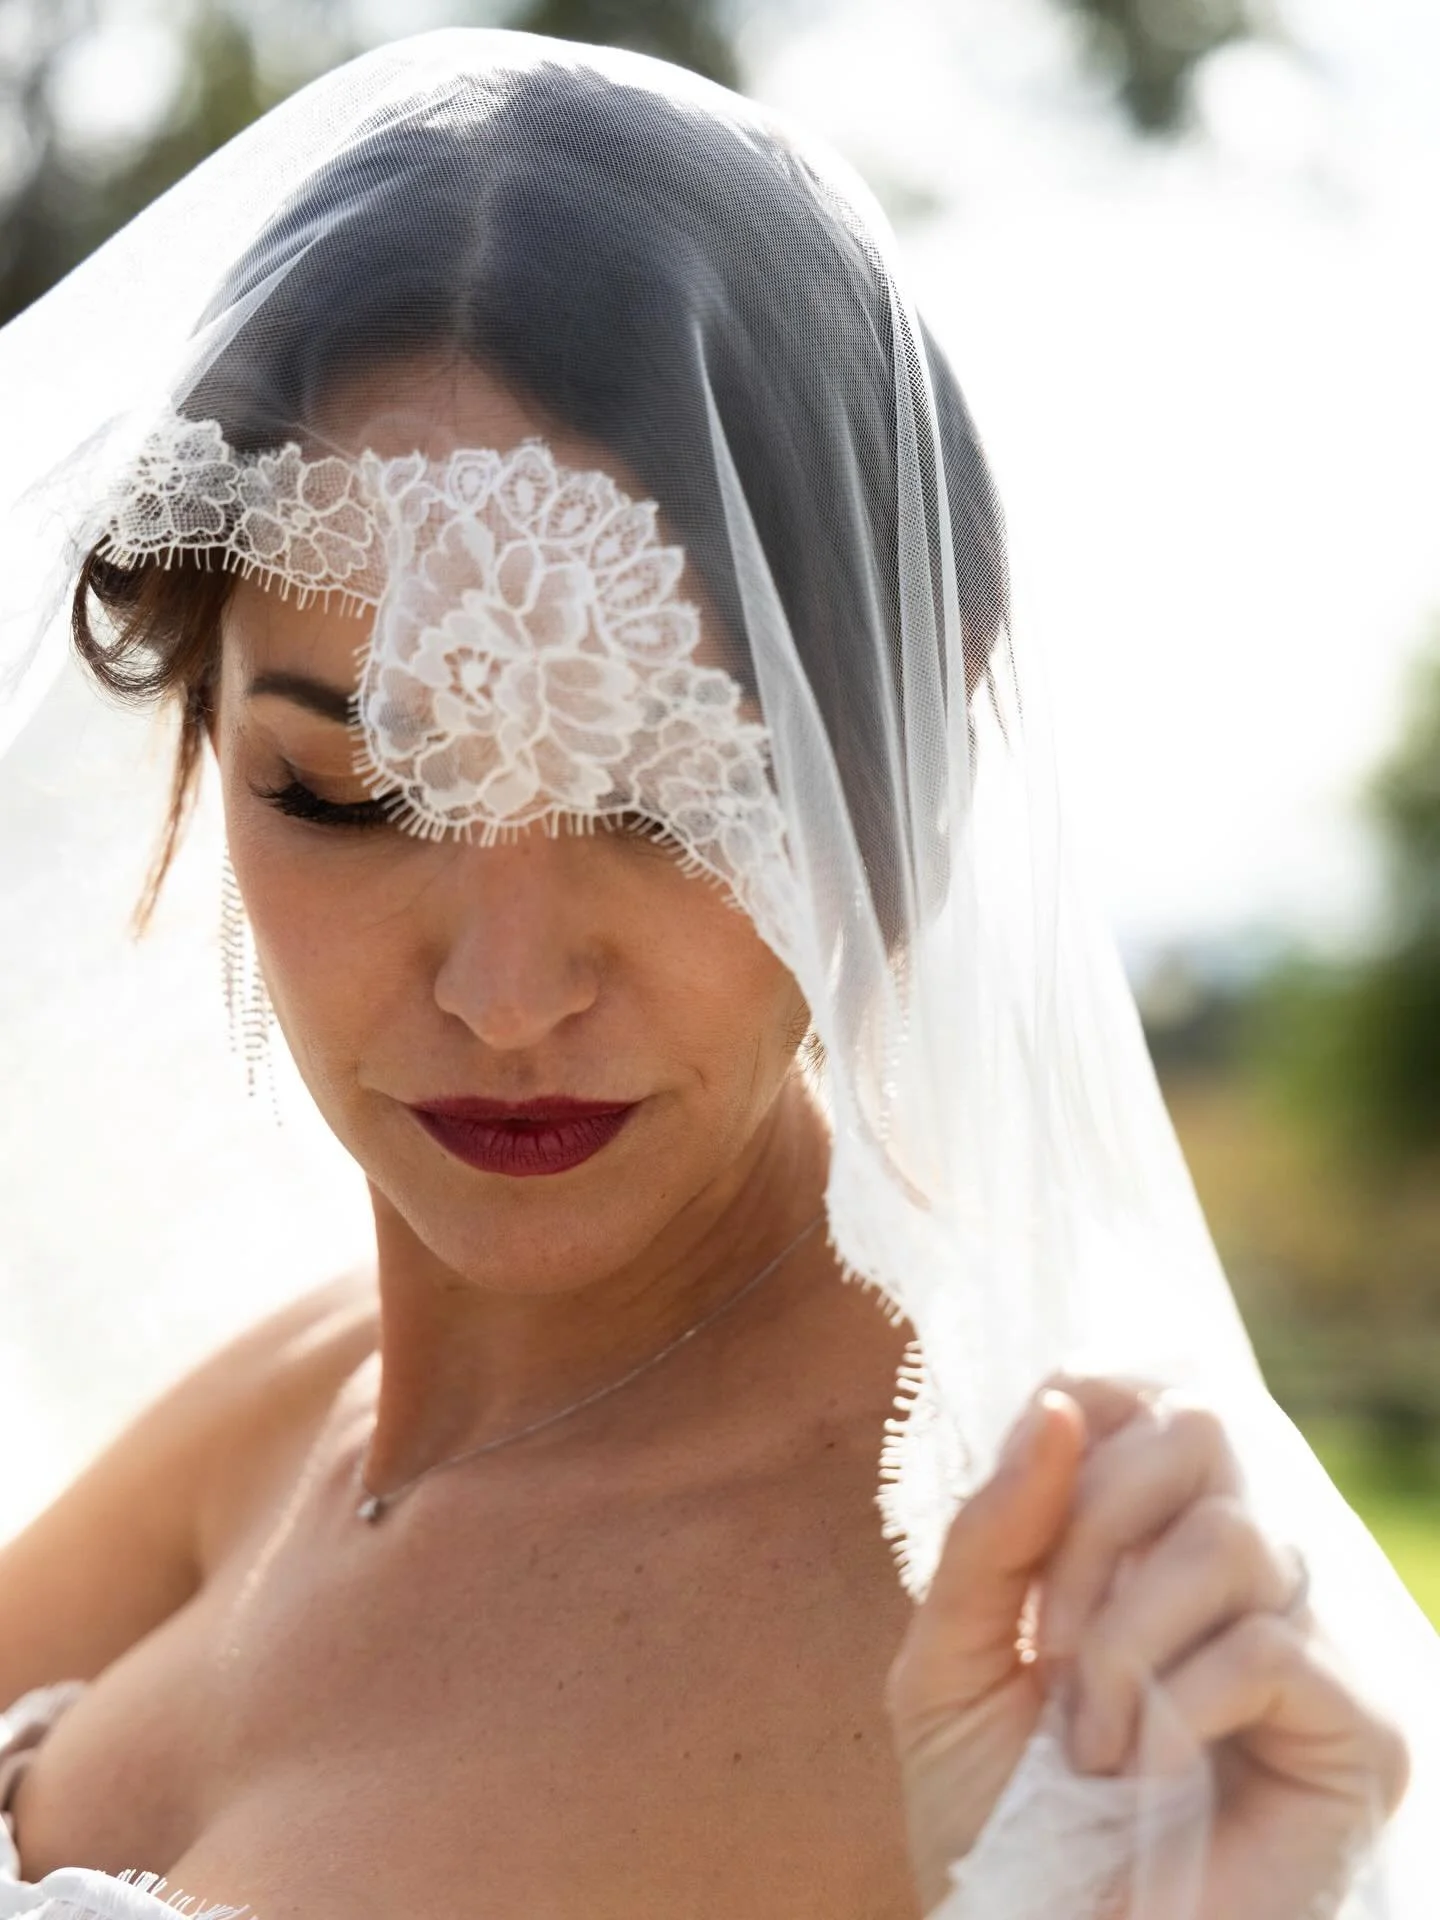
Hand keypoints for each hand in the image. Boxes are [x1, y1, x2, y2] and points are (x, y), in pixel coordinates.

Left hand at [885, 1377, 1409, 1917]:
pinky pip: (1274, 1645)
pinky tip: (1146, 1774)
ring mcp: (1319, 1635)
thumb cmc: (990, 1812)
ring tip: (1092, 1741)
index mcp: (1154, 1522)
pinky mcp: (1363, 1727)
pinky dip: (1178, 1707)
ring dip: (1126, 1639)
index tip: (1021, 1537)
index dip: (1075, 1422)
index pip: (1143, 1382)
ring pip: (1236, 1534)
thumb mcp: (950, 1655)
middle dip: (1090, 1532)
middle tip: (1049, 1652)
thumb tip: (1060, 1406)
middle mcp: (1249, 1555)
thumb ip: (992, 1530)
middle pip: (1203, 1423)